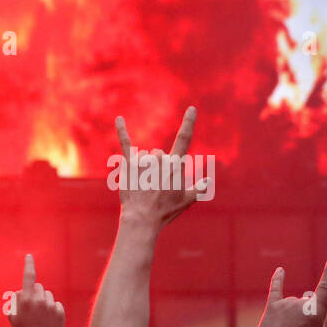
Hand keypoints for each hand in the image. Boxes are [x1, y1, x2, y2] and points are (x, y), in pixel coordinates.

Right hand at [7, 255, 65, 326]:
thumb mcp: (13, 317)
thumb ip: (15, 301)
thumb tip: (22, 291)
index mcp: (26, 300)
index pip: (29, 277)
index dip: (29, 265)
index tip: (29, 256)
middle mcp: (40, 300)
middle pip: (39, 287)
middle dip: (35, 294)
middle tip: (32, 309)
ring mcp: (51, 306)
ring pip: (48, 296)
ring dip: (44, 302)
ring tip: (40, 318)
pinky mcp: (60, 312)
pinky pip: (56, 305)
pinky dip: (53, 310)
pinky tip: (49, 322)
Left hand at [114, 106, 204, 229]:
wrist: (143, 218)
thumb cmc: (166, 211)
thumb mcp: (187, 200)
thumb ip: (199, 189)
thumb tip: (208, 181)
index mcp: (175, 164)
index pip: (184, 138)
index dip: (189, 122)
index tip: (191, 108)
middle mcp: (160, 158)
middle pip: (160, 154)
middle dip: (159, 167)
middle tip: (156, 187)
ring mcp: (144, 160)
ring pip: (145, 155)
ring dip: (145, 167)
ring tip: (144, 186)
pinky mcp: (129, 164)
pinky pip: (126, 144)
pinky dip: (122, 130)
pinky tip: (118, 118)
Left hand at [251, 255, 326, 326]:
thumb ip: (319, 326)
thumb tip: (312, 315)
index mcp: (317, 312)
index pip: (326, 286)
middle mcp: (302, 303)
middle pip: (309, 300)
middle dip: (307, 312)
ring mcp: (286, 303)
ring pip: (294, 303)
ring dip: (293, 315)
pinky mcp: (272, 307)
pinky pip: (276, 289)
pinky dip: (278, 279)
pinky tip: (280, 271)